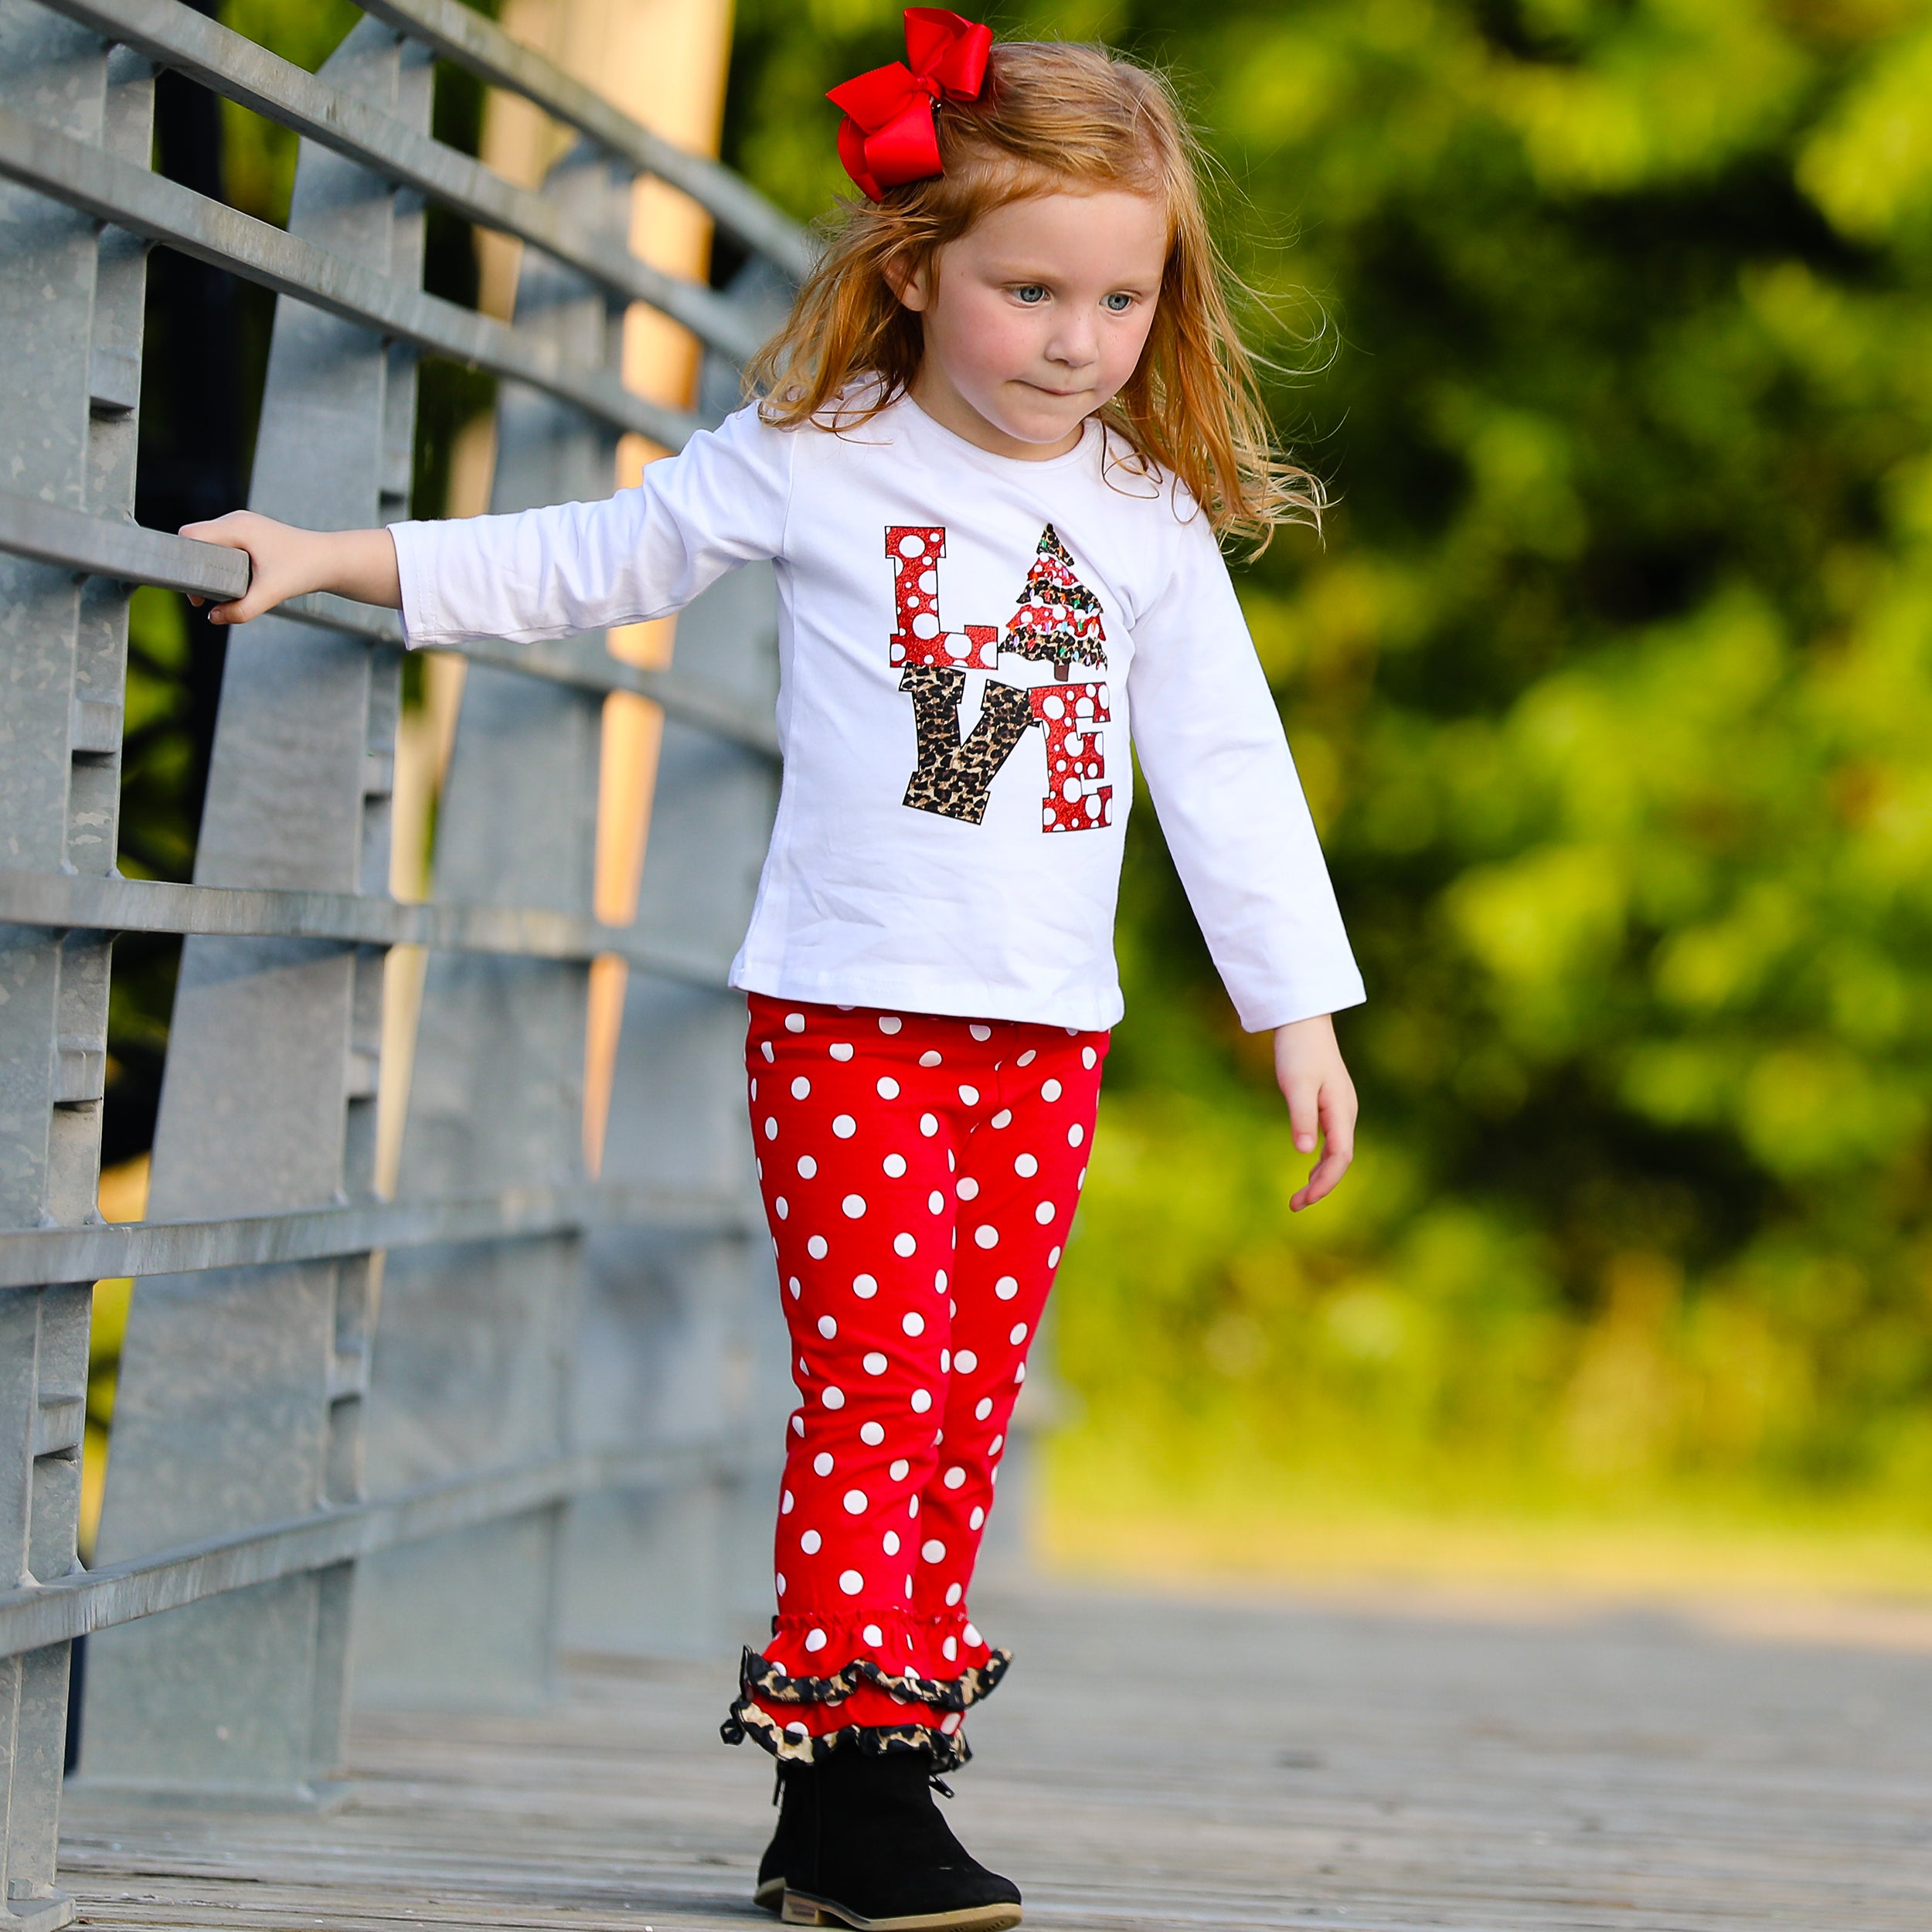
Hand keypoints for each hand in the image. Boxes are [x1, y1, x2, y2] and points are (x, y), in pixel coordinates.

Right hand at [180, 513, 400, 622]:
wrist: (331, 561)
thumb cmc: (304, 571)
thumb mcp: (272, 593)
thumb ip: (242, 610)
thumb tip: (212, 619)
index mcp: (237, 527)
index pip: (190, 536)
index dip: (183, 560)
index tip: (192, 589)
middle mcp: (236, 520)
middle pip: (196, 540)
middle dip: (194, 568)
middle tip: (201, 599)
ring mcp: (242, 525)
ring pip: (209, 544)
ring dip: (207, 567)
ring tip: (213, 595)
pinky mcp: (250, 534)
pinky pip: (223, 546)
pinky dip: (219, 564)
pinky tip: (227, 585)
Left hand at [1274, 1012, 1355, 1211]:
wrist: (1304, 1021)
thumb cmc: (1298, 1050)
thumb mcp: (1296, 1084)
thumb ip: (1301, 1117)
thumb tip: (1304, 1152)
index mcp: (1341, 1111)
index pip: (1339, 1158)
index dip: (1324, 1183)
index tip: (1303, 1200)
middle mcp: (1346, 1113)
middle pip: (1340, 1160)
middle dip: (1321, 1186)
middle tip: (1295, 1205)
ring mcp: (1340, 1109)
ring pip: (1337, 1152)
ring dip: (1321, 1176)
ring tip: (1300, 1197)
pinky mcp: (1331, 1105)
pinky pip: (1332, 1141)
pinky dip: (1321, 1160)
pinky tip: (1308, 1168)